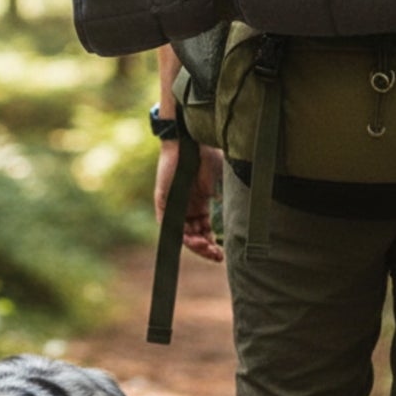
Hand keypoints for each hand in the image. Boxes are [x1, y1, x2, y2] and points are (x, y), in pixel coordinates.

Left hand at [155, 141, 223, 263]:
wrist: (191, 139)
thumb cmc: (206, 154)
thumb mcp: (219, 179)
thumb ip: (224, 194)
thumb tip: (232, 210)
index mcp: (200, 202)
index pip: (204, 230)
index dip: (211, 243)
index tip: (222, 255)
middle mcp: (186, 206)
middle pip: (193, 235)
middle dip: (205, 248)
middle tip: (217, 256)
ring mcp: (174, 205)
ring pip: (182, 233)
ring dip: (195, 244)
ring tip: (207, 249)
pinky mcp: (162, 201)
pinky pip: (168, 224)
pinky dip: (180, 235)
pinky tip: (194, 241)